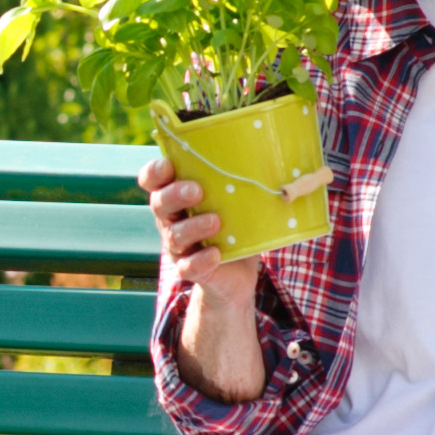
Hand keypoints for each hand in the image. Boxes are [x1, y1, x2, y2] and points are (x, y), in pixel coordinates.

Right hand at [140, 156, 261, 313]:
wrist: (236, 273)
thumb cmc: (233, 226)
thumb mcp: (236, 201)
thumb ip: (242, 182)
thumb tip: (280, 162)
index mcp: (177, 197)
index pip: (153, 180)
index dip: (155, 172)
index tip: (169, 165)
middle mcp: (172, 220)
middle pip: (159, 204)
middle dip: (174, 195)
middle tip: (196, 191)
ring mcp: (179, 247)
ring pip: (174, 236)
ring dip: (192, 227)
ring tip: (215, 221)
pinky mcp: (191, 269)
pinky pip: (188, 267)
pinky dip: (200, 260)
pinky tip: (215, 253)